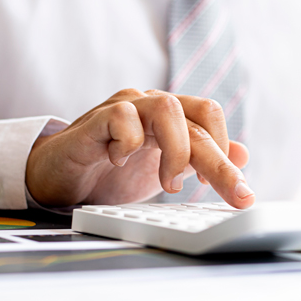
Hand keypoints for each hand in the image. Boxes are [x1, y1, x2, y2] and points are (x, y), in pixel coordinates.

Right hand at [25, 89, 254, 208]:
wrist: (57, 180)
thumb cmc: (110, 175)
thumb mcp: (164, 173)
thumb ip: (200, 162)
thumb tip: (243, 153)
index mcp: (171, 118)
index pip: (210, 119)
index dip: (227, 151)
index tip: (235, 189)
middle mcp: (149, 106)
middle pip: (198, 118)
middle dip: (220, 162)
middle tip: (236, 194)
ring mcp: (122, 109)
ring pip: (167, 108)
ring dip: (176, 151)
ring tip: (169, 184)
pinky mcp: (94, 121)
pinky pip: (121, 116)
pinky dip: (128, 143)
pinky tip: (118, 162)